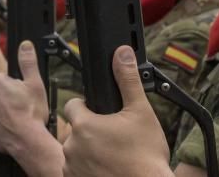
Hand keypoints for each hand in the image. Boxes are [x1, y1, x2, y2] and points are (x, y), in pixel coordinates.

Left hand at [0, 41, 61, 176]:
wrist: (27, 141)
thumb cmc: (32, 114)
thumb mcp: (35, 84)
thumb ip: (28, 62)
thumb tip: (25, 45)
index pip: (3, 80)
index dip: (14, 89)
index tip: (21, 97)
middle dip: (5, 100)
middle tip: (19, 109)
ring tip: (14, 120)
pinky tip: (6, 129)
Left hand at [61, 45, 172, 176]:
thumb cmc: (146, 158)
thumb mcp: (141, 112)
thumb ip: (127, 80)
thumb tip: (122, 53)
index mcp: (84, 124)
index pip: (72, 105)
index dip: (86, 107)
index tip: (100, 114)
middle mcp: (72, 146)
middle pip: (75, 130)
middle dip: (89, 131)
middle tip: (113, 138)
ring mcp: (72, 168)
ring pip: (75, 152)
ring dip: (88, 152)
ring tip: (113, 156)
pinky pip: (76, 171)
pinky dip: (89, 170)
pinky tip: (107, 169)